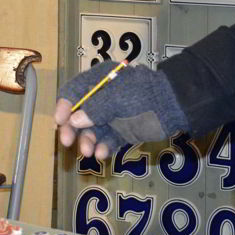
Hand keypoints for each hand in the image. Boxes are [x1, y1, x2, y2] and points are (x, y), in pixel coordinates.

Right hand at [54, 62, 187, 160]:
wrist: (174, 108)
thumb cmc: (144, 97)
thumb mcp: (116, 100)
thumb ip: (94, 109)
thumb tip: (74, 120)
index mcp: (100, 80)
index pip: (74, 90)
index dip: (64, 105)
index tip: (60, 121)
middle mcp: (103, 97)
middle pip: (80, 113)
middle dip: (73, 128)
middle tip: (67, 141)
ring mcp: (114, 114)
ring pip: (93, 129)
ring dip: (88, 140)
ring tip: (88, 152)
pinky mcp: (123, 130)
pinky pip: (108, 139)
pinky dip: (104, 147)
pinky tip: (102, 154)